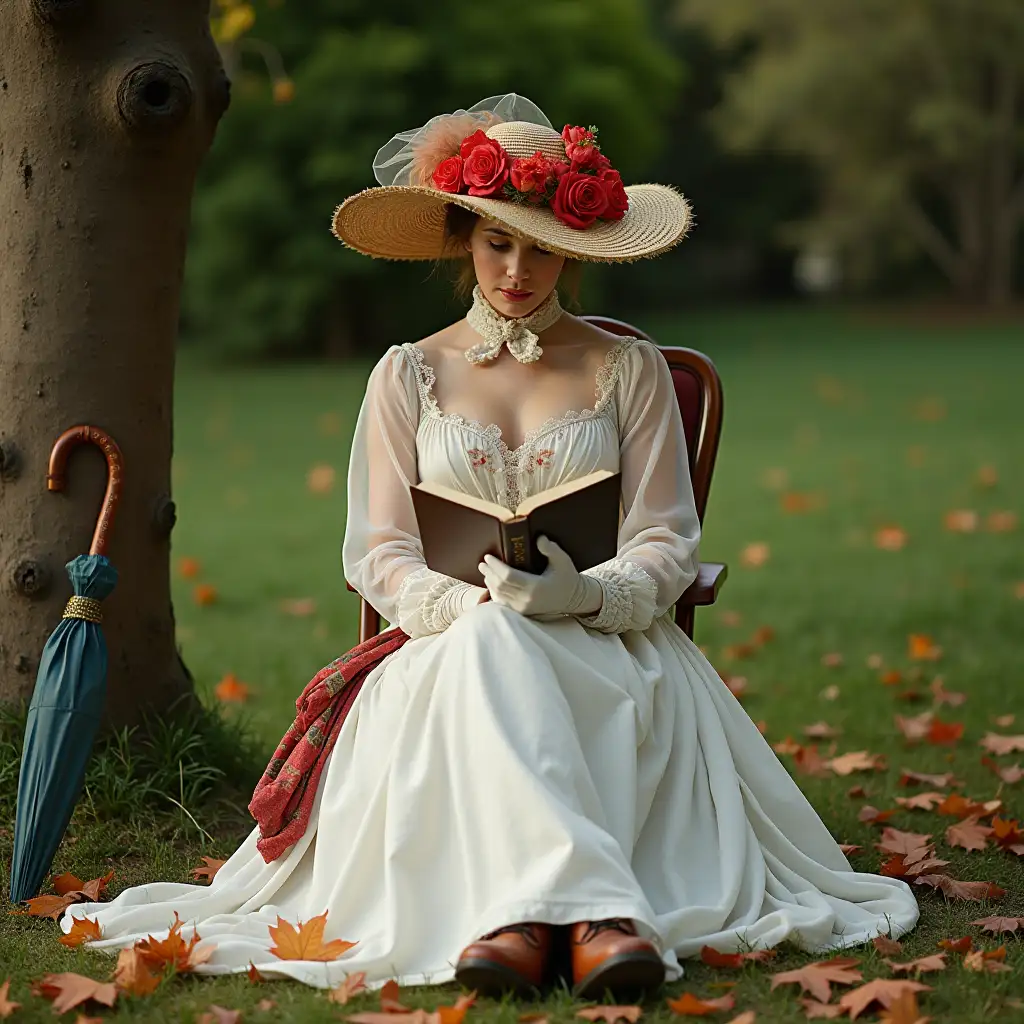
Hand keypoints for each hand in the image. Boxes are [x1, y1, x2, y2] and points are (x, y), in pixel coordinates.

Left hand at [478, 536, 601, 616]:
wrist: (574, 598)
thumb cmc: (567, 577)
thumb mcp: (563, 560)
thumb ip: (551, 549)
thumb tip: (539, 538)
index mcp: (536, 587)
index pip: (508, 576)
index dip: (496, 566)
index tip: (488, 557)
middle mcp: (527, 600)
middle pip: (500, 586)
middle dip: (489, 573)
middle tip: (483, 562)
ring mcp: (524, 608)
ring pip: (499, 595)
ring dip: (490, 582)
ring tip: (486, 571)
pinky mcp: (523, 612)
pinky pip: (503, 602)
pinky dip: (495, 592)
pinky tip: (493, 583)